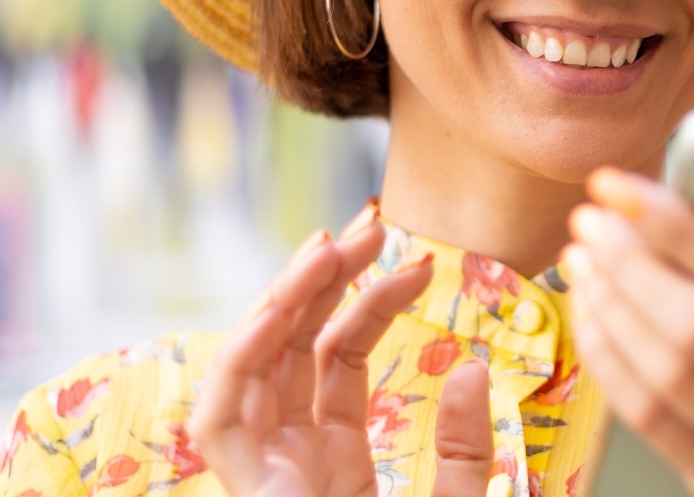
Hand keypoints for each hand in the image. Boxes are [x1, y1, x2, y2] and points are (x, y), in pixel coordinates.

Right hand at [189, 210, 496, 496]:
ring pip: (251, 367)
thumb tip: (474, 370)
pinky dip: (236, 363)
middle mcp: (290, 457)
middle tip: (372, 224)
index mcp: (335, 459)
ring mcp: (264, 473)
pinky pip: (218, 421)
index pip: (338, 357)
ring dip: (282, 300)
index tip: (421, 264)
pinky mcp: (247, 492)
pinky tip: (272, 315)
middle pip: (291, 347)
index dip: (373, 303)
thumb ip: (464, 448)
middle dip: (324, 278)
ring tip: (327, 247)